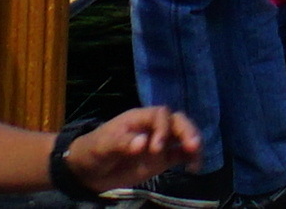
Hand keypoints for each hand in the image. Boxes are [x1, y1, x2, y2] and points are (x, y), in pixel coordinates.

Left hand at [50, 106, 202, 193]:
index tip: (156, 148)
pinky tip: (195, 167)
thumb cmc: (93, 150)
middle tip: (192, 146)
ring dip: (192, 142)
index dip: (162, 129)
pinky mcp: (161, 159)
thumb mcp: (103, 146)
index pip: (160, 115)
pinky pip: (180, 155)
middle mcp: (153, 127)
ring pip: (182, 135)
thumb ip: (122, 142)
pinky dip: (190, 158)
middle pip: (176, 121)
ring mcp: (158, 143)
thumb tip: (143, 142)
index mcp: (139, 118)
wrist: (88, 170)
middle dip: (186, 131)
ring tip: (197, 156)